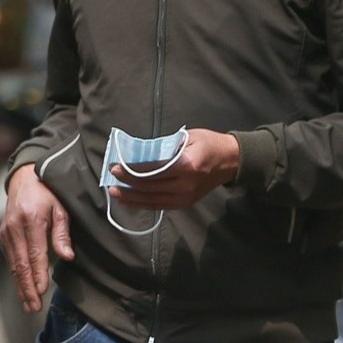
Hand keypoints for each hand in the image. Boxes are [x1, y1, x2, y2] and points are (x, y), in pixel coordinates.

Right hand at [0, 164, 73, 312]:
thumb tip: (67, 257)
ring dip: (21, 286)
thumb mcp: (61, 208)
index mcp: (31, 219)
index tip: (42, 292)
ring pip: (13, 265)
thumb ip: (62, 234)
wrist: (24, 178)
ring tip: (29, 305)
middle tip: (34, 307)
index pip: (34, 253)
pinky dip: (17, 276)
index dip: (38, 275)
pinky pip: (10, 259)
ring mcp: (6, 232)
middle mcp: (14, 227)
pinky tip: (23, 288)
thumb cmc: (48, 193)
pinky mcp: (3, 235)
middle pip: (20, 264)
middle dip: (28, 288)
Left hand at [108, 128, 239, 210]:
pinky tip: (129, 201)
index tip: (116, 166)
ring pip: (152, 201)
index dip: (131, 170)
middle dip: (127, 183)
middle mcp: (185, 185)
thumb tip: (138, 154)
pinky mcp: (185, 204)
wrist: (231, 161)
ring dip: (131, 198)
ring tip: (114, 193)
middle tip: (111, 176)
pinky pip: (159, 206)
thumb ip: (164, 147)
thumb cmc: (208, 143)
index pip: (152, 171)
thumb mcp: (187, 137)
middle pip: (149, 187)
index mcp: (187, 166)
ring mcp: (186, 198)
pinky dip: (142, 204)